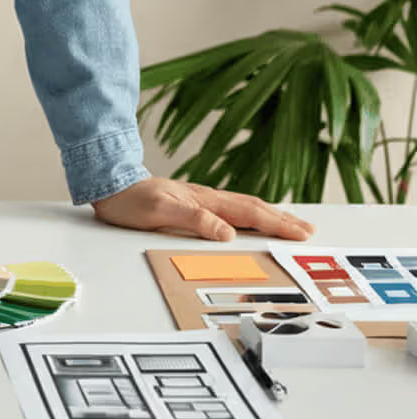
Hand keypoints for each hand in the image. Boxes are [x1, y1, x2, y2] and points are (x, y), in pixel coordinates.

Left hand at [90, 177, 313, 241]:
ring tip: (291, 222)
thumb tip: (228, 232)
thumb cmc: (130, 200)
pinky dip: (249, 214)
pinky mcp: (191, 203)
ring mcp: (200, 199)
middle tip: (309, 230)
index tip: (302, 233)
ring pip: (243, 206)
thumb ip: (194, 220)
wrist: (109, 185)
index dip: (277, 224)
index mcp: (205, 200)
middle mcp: (207, 197)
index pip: (249, 213)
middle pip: (253, 207)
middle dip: (282, 219)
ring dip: (270, 215)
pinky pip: (229, 208)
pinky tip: (249, 218)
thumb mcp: (160, 212)